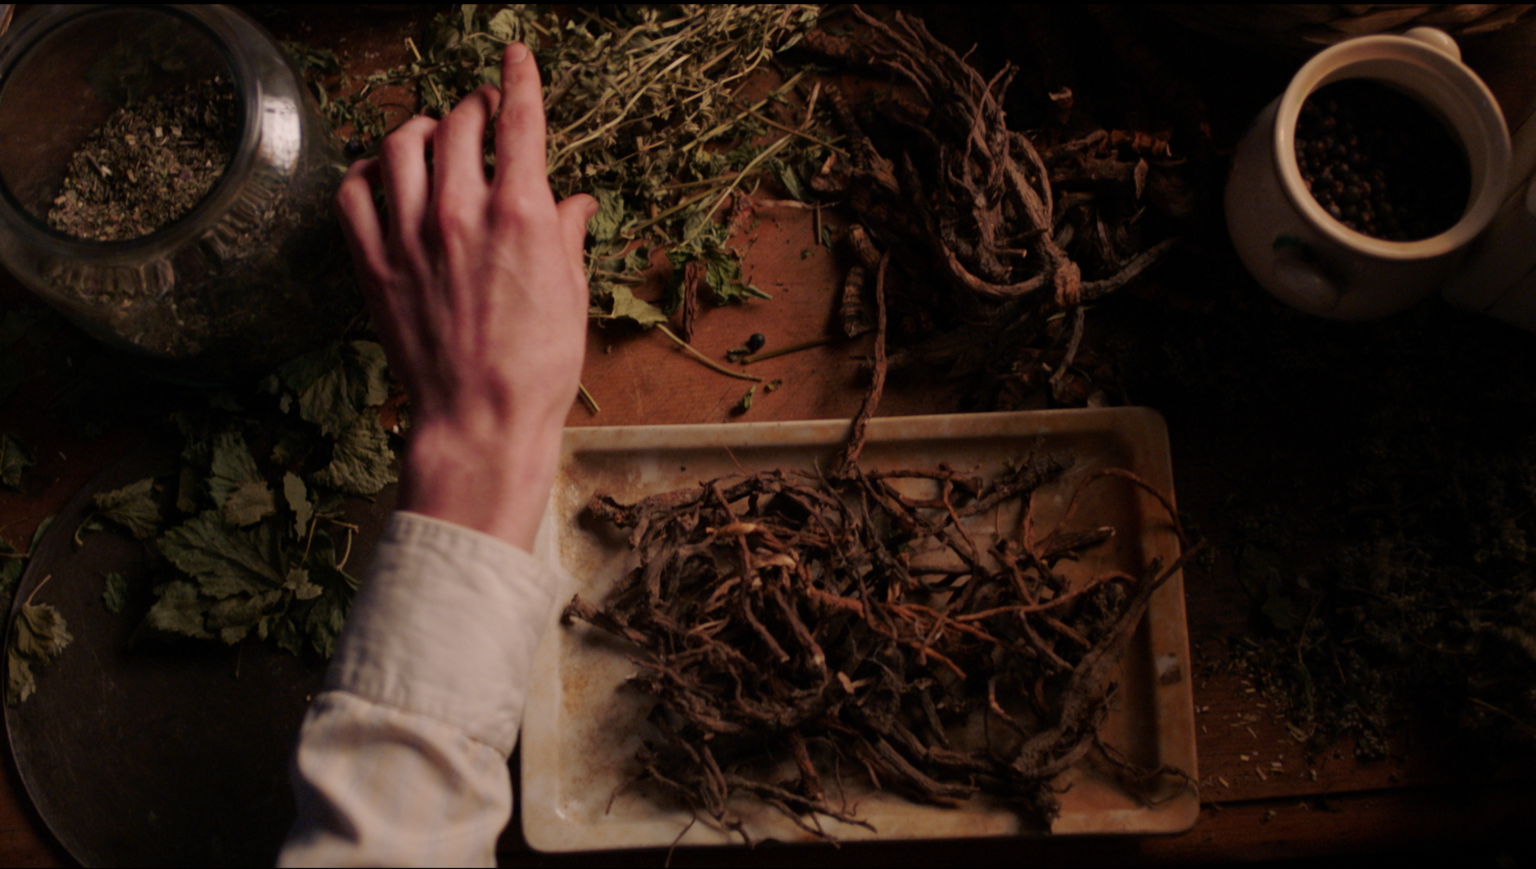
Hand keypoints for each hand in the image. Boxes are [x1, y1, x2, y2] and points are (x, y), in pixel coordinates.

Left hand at [335, 43, 595, 550]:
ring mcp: (410, 235)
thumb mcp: (573, 295)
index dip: (519, 78)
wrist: (479, 420)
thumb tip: (574, 201)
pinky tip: (382, 175)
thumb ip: (567, 235)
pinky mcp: (373, 264)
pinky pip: (354, 192)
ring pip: (399, 143)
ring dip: (419, 126)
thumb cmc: (537, 367)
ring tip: (430, 132)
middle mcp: (461, 212)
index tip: (515, 55)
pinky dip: (367, 172)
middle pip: (457, 122)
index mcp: (521, 215)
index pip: (519, 120)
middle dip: (473, 104)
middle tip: (481, 110)